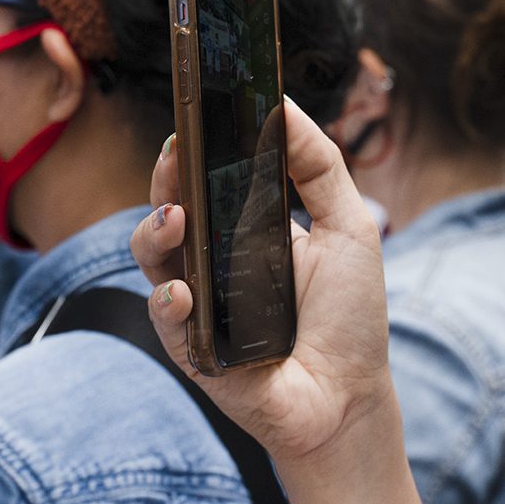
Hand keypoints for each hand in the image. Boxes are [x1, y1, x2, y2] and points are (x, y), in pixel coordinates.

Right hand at [131, 98, 429, 503]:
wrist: (351, 399)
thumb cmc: (350, 315)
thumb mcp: (349, 225)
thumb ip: (319, 164)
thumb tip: (283, 104)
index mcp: (247, 227)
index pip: (207, 177)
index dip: (194, 147)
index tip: (193, 114)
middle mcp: (214, 260)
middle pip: (169, 208)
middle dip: (164, 178)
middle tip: (174, 151)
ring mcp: (199, 304)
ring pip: (154, 259)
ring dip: (155, 233)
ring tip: (175, 216)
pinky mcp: (193, 350)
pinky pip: (167, 320)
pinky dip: (170, 303)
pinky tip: (185, 292)